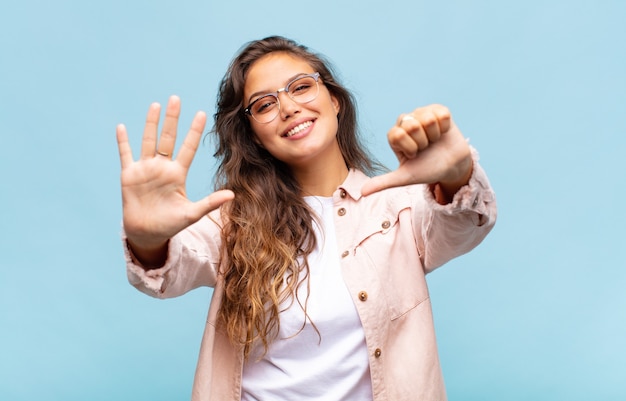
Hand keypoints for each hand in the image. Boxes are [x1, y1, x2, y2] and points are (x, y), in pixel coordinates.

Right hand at [116, 96, 233, 257]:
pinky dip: (123, 142)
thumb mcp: (192, 214)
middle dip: (172, 119)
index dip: (194, 131)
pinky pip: (126, 155)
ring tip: (155, 105)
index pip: (188, 148)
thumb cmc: (170, 224)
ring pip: (148, 141)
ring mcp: (145, 169)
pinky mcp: (129, 175)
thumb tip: (232, 194)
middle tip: (176, 98)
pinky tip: (121, 127)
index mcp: (178, 174)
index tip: (202, 113)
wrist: (147, 234)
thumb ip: (210, 203)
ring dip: (151, 123)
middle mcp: (162, 167)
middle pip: (168, 138)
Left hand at [361, 104, 472, 199]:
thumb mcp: (404, 177)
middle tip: (425, 148)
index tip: (414, 155)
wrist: (451, 167)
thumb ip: (383, 182)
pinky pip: (441, 114)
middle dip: (423, 141)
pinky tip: (443, 133)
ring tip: (434, 141)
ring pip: (428, 119)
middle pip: (412, 125)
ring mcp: (421, 114)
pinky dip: (445, 128)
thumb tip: (362, 192)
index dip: (410, 148)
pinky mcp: (437, 110)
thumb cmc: (426, 170)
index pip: (398, 135)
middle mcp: (405, 121)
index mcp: (394, 135)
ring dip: (434, 135)